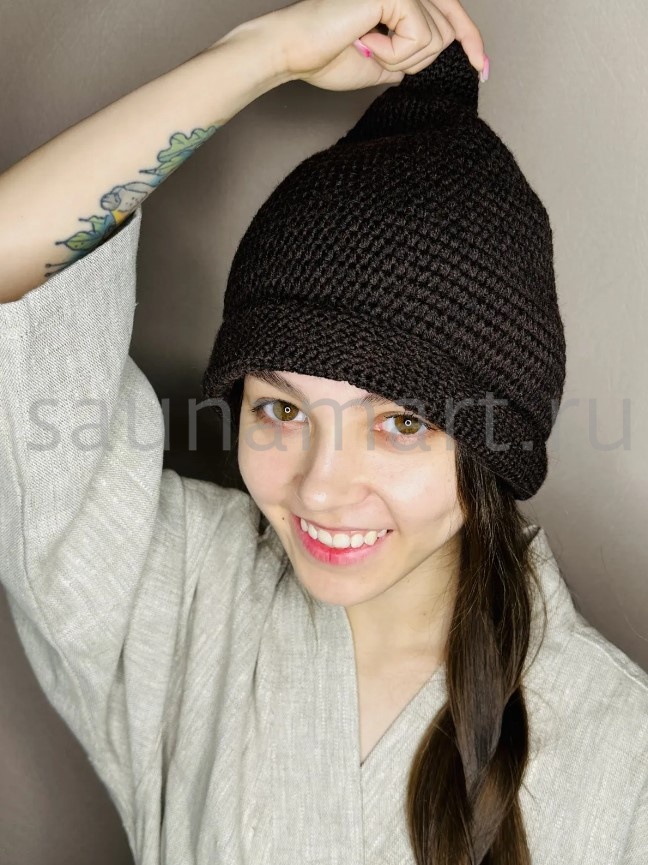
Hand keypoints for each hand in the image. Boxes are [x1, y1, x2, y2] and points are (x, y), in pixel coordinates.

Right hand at [272, 0, 485, 90]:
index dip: (472, 41)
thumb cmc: (325, 56)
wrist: (293, 52)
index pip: (452, 16)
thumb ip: (409, 58)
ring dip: (402, 59)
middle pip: (447, 33)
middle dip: (417, 61)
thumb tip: (428, 62)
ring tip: (367, 47)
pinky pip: (419, 37)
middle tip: (378, 58)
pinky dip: (394, 53)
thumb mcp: (382, 65)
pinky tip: (365, 42)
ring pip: (436, 39)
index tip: (484, 69)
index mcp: (401, 0)